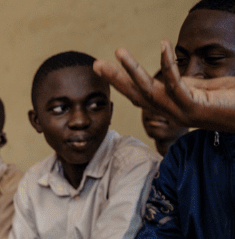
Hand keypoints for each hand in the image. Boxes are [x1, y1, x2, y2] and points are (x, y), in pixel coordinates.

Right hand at [94, 42, 234, 132]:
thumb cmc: (232, 102)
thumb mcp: (203, 88)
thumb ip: (185, 82)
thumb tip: (169, 73)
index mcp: (172, 108)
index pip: (140, 95)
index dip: (121, 83)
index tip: (105, 69)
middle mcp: (172, 113)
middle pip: (137, 95)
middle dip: (115, 79)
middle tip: (96, 64)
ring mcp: (181, 112)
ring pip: (149, 91)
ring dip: (132, 70)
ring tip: (119, 52)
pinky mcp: (195, 107)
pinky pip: (176, 84)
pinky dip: (168, 64)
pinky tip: (163, 45)